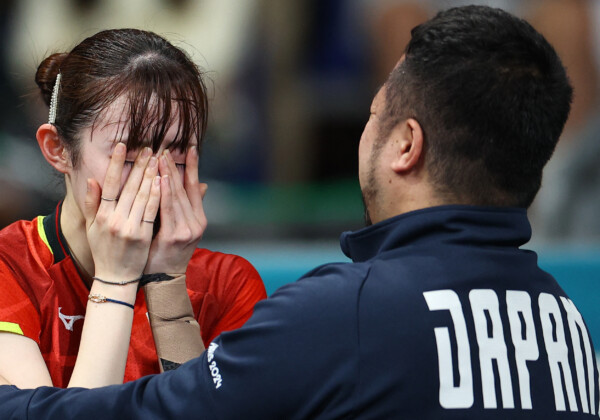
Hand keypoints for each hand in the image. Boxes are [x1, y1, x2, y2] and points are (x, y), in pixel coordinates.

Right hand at [83, 143, 160, 280]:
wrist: (115, 277)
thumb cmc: (104, 250)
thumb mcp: (92, 227)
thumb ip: (91, 203)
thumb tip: (91, 180)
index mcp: (101, 215)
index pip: (108, 183)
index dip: (115, 164)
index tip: (122, 146)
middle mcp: (113, 219)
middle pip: (128, 186)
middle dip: (139, 165)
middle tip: (149, 148)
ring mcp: (128, 228)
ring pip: (142, 196)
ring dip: (151, 175)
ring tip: (158, 159)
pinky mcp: (143, 236)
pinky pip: (151, 211)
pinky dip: (157, 195)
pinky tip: (163, 181)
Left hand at [144, 146, 206, 274]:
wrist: (163, 279)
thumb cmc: (166, 252)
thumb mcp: (181, 229)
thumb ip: (187, 206)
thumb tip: (201, 184)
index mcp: (198, 219)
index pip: (195, 187)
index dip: (193, 167)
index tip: (190, 148)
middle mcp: (196, 223)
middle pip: (185, 189)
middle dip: (175, 167)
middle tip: (166, 148)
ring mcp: (187, 229)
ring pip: (176, 196)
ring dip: (168, 175)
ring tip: (160, 157)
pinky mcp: (174, 236)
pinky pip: (167, 209)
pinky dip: (163, 192)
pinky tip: (159, 178)